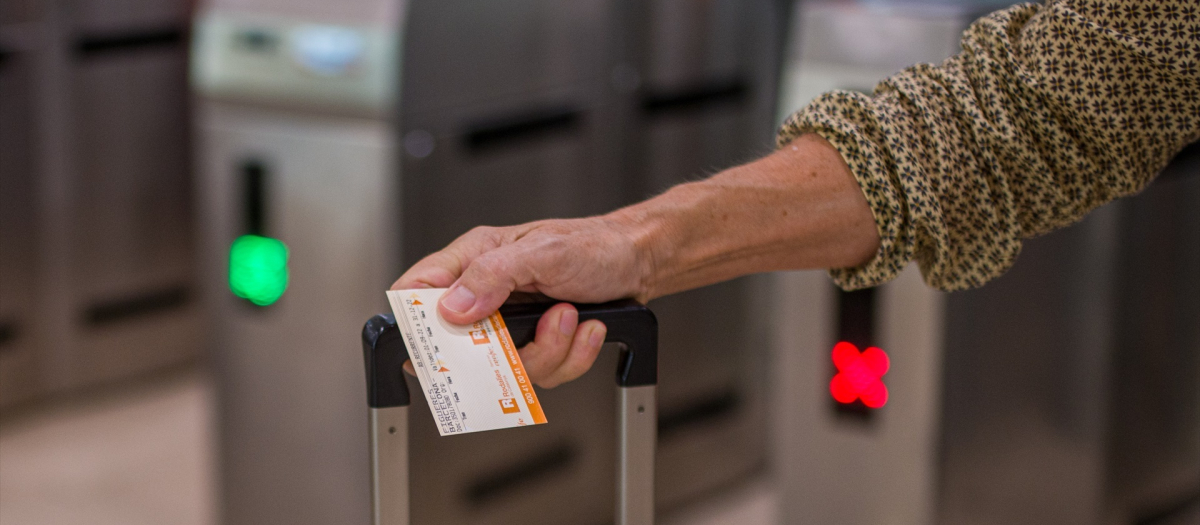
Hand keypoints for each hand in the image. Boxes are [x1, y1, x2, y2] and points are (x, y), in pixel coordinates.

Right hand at [392, 216, 650, 387]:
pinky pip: (543, 372)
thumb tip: (452, 307)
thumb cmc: (592, 244)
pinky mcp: (539, 344)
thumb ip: (493, 275)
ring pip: (507, 367)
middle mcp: (488, 294)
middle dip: (502, 349)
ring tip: (569, 315)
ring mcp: (513, 324)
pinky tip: (586, 327)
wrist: (637, 262)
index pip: (418, 290)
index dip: (413, 321)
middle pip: (461, 346)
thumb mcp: (541, 252)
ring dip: (549, 348)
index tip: (431, 344)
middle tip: (531, 329)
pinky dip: (572, 355)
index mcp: (473, 259)